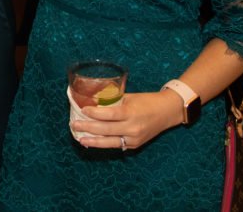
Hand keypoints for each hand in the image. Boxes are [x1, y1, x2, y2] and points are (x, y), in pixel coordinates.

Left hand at [70, 90, 184, 150]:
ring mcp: (134, 138)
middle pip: (106, 129)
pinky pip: (117, 145)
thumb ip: (113, 100)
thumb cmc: (147, 101)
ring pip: (110, 142)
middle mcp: (132, 127)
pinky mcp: (135, 145)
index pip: (109, 114)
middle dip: (89, 128)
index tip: (83, 110)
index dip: (95, 113)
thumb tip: (94, 100)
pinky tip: (93, 143)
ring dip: (94, 141)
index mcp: (131, 112)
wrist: (168, 112)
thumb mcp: (130, 97)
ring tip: (81, 139)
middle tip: (74, 125)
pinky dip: (105, 144)